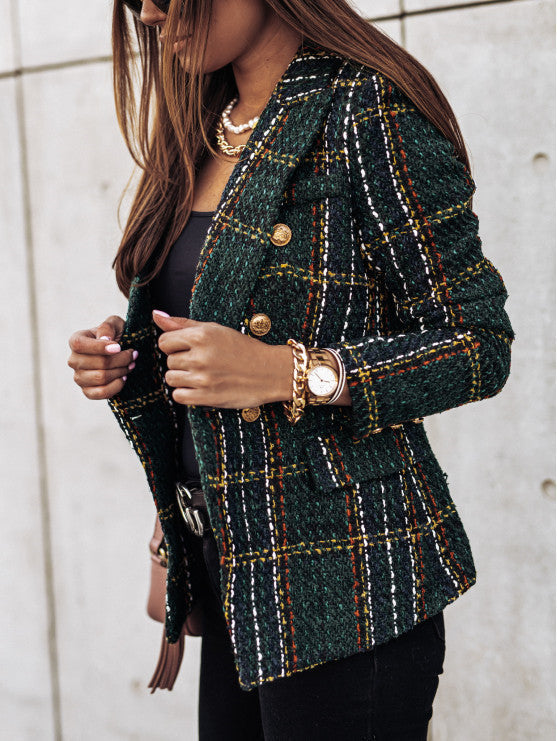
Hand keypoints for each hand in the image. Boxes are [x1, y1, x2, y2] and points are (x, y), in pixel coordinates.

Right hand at [67, 315, 136, 399]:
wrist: (122, 352)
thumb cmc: (116, 335)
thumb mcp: (114, 324)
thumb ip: (108, 327)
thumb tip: (104, 339)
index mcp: (76, 341)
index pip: (80, 345)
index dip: (99, 347)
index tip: (119, 347)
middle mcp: (74, 360)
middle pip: (97, 363)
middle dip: (121, 359)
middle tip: (133, 355)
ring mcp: (79, 377)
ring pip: (101, 378)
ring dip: (121, 371)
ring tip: (130, 365)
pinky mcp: (87, 391)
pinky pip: (101, 393)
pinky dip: (116, 386)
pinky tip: (124, 378)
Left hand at [153, 310, 292, 407]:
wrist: (270, 372)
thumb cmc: (243, 349)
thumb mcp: (215, 329)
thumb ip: (183, 323)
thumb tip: (156, 315)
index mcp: (201, 336)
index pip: (164, 342)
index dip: (174, 345)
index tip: (188, 349)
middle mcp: (200, 356)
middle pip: (168, 361)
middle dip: (181, 362)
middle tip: (202, 362)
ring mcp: (203, 378)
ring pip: (171, 379)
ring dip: (182, 378)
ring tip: (201, 375)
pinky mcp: (206, 397)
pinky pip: (178, 396)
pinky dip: (185, 393)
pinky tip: (200, 387)